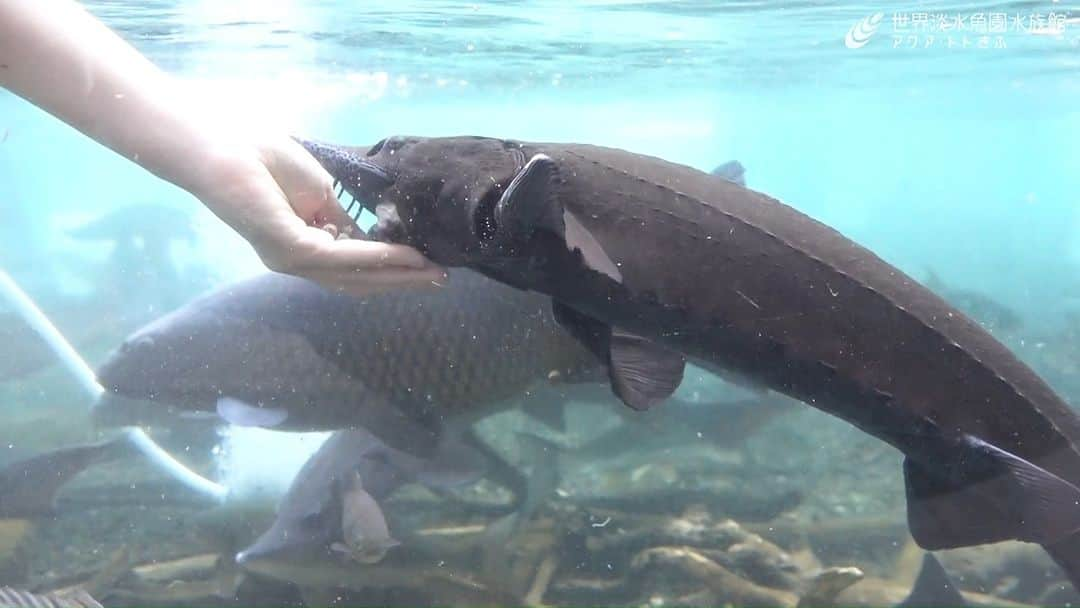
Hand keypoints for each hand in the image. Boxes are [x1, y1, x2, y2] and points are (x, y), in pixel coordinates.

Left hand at [196, 135, 446, 295]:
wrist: (224, 144)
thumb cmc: (263, 157)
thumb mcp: (317, 192)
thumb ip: (340, 218)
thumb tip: (366, 238)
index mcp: (301, 248)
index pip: (352, 269)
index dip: (390, 270)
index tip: (425, 267)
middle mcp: (297, 262)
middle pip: (358, 283)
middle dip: (401, 282)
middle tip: (440, 280)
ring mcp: (292, 259)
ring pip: (356, 277)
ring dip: (398, 275)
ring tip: (432, 273)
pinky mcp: (291, 249)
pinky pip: (345, 257)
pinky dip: (379, 257)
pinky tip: (406, 255)